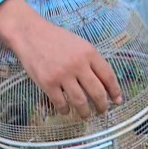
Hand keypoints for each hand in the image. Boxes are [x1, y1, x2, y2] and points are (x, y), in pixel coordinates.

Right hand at [7, 15, 123, 120]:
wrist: (30, 33)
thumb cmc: (56, 38)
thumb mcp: (79, 44)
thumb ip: (91, 61)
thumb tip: (104, 82)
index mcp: (89, 53)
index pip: (108, 76)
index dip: (115, 91)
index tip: (117, 101)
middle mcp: (78, 64)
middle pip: (97, 92)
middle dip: (102, 105)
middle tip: (102, 111)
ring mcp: (62, 75)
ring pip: (80, 101)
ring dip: (85, 112)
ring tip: (86, 115)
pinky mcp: (47, 83)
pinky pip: (60, 103)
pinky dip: (65, 110)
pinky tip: (66, 110)